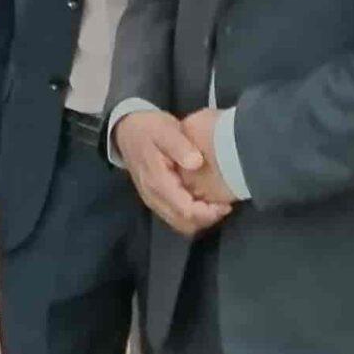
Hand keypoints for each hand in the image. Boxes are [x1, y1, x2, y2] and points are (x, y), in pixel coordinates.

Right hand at [115, 109, 230, 235]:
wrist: (127, 131)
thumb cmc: (149, 129)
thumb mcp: (165, 130)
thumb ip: (179, 146)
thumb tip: (197, 162)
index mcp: (158, 182)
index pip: (185, 211)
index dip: (208, 213)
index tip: (226, 204)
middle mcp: (154, 198)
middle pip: (184, 224)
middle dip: (207, 219)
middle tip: (225, 205)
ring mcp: (153, 201)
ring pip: (180, 224)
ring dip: (200, 220)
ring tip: (217, 205)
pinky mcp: (156, 200)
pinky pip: (176, 217)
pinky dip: (192, 216)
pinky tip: (204, 202)